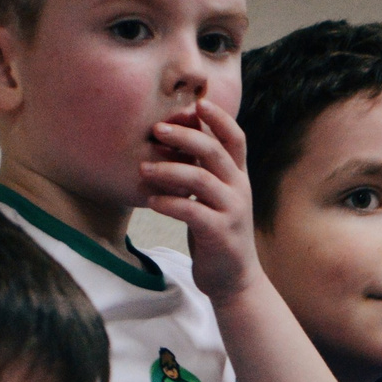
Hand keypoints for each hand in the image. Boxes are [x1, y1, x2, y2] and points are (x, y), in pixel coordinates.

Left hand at [141, 96, 262, 302]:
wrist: (235, 278)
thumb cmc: (217, 231)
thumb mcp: (215, 195)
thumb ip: (204, 168)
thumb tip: (179, 134)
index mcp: (238, 176)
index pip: (235, 138)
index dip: (219, 117)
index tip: (197, 103)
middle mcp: (239, 189)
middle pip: (215, 151)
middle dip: (185, 135)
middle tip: (156, 129)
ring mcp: (232, 212)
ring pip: (201, 179)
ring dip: (168, 170)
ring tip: (143, 168)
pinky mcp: (220, 234)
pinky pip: (192, 211)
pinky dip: (168, 203)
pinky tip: (151, 201)